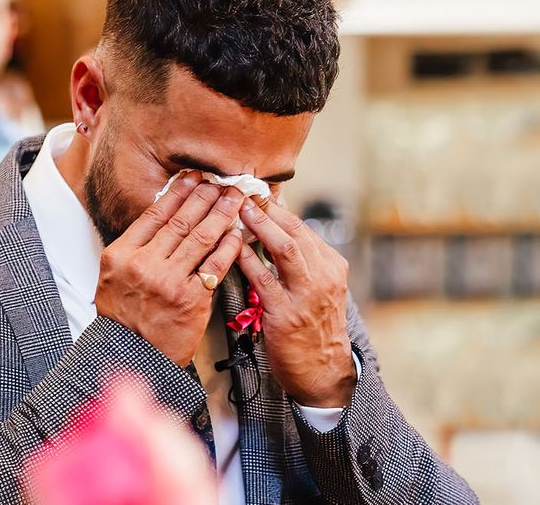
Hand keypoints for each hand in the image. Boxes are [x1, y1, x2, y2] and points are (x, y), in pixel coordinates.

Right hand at [95, 171, 244, 366]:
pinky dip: (228, 246)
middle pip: (180, 221)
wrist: (130, 353)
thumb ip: (135, 245)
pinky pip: (215, 265)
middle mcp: (144, 265)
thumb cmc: (122, 315)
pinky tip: (237, 231)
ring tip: (234, 198)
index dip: (177, 192)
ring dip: (221, 213)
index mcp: (121, 254)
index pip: (154, 214)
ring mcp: (169, 282)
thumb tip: (164, 213)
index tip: (193, 177)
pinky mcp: (191, 299)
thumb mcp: (112, 274)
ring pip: (200, 238)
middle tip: (220, 180)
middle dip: (204, 196)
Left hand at [236, 199, 355, 406]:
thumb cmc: (314, 326)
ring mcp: (307, 295)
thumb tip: (273, 224)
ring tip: (238, 208)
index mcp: (331, 265)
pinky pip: (264, 279)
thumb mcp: (318, 287)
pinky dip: (247, 259)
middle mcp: (323, 276)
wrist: (324, 372)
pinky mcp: (286, 315)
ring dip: (260, 225)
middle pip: (295, 230)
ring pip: (285, 248)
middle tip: (243, 190)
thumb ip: (300, 259)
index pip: (301, 226)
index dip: (276, 206)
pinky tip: (232, 246)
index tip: (256, 190)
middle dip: (267, 208)